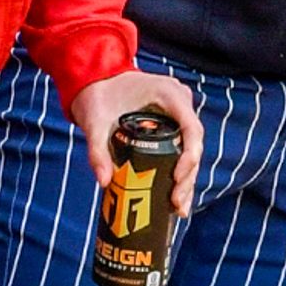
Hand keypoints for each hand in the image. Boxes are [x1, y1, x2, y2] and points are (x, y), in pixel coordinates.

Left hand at [67, 69, 201, 215]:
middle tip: (177, 203)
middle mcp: (179, 103)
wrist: (91, 77)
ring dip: (186, 179)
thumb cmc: (94, 93)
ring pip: (190, 150)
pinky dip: (178, 172)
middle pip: (193, 145)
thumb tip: (104, 182)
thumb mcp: (94, 121)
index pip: (191, 128)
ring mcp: (177, 114)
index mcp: (169, 94)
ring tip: (179, 208)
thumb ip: (97, 150)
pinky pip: (180, 149)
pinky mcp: (170, 124)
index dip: (190, 156)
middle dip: (188, 176)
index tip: (177, 178)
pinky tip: (175, 198)